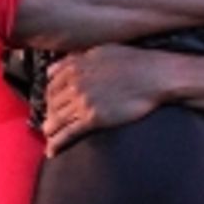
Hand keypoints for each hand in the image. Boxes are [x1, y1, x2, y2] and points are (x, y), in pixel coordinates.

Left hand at [41, 45, 170, 154]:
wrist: (155, 75)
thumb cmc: (134, 61)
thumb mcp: (101, 51)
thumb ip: (76, 59)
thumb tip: (55, 69)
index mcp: (75, 66)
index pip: (51, 86)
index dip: (48, 98)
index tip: (50, 106)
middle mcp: (75, 83)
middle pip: (51, 104)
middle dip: (49, 115)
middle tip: (50, 124)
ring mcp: (83, 101)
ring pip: (56, 119)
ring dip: (49, 131)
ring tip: (49, 139)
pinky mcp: (93, 118)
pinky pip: (68, 133)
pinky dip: (57, 143)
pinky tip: (51, 151)